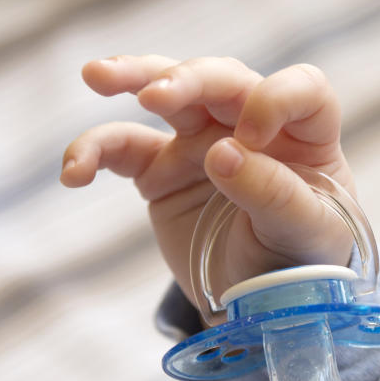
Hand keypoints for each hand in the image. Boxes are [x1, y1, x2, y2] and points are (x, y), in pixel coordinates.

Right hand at [61, 55, 355, 304]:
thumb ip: (273, 194)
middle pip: (223, 79)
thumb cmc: (299, 260)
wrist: (258, 303)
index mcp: (305, 137)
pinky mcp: (161, 171)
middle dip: (188, 78)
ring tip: (97, 77)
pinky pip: (123, 149)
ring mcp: (203, 143)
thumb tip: (222, 152)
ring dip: (134, 78)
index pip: (301, 90)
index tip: (252, 136)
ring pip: (168, 94)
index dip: (277, 99)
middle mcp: (252, 127)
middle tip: (154, 96)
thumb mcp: (305, 234)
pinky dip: (94, 153)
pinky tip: (74, 172)